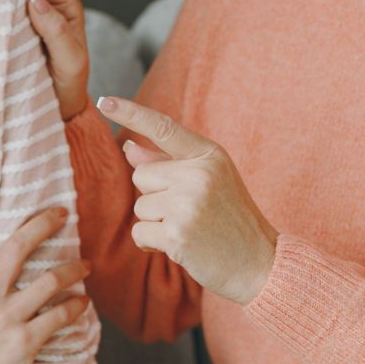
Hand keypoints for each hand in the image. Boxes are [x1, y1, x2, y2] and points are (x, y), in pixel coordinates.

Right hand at [0, 172, 92, 363]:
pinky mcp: (23, 343)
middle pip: (18, 244)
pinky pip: (60, 316)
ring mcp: (5, 318)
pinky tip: (83, 306)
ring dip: (75, 270)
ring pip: (50, 279)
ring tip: (87, 267)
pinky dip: (76, 308)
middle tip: (63, 212)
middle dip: (44, 222)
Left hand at [98, 96, 279, 304]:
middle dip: (154, 196)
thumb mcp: (207, 181)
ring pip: (139, 206)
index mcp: (209, 155)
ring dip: (155, 222)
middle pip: (141, 175)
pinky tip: (180, 246)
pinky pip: (140, 232)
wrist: (260, 263)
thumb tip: (128, 147)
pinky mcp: (178, 233)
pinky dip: (151, 243)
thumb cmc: (230, 220)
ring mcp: (188, 203)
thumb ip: (168, 163)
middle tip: (189, 212)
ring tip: (189, 229)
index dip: (130, 113)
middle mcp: (199, 174)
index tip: (105, 100)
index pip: (163, 127)